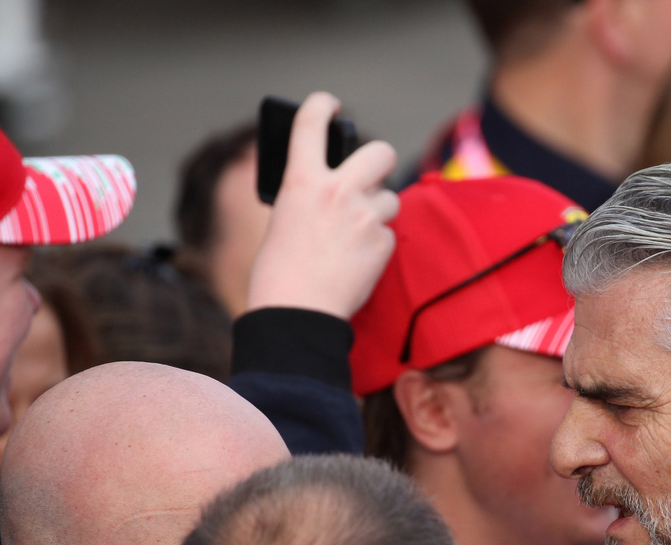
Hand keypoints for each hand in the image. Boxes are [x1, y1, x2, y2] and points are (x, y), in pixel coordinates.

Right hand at [247, 91, 399, 318]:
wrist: (297, 313)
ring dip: (377, 210)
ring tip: (354, 234)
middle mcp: (338, 190)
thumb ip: (310, 195)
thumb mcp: (284, 219)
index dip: (322, 105)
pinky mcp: (383, 242)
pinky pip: (388, 232)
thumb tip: (333, 186)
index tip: (331, 105)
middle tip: (372, 171)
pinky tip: (357, 260)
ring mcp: (365, 216)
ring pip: (390, 197)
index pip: (311, 122)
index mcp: (301, 180)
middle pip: (381, 151)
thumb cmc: (280, 272)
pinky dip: (377, 243)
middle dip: (380, 159)